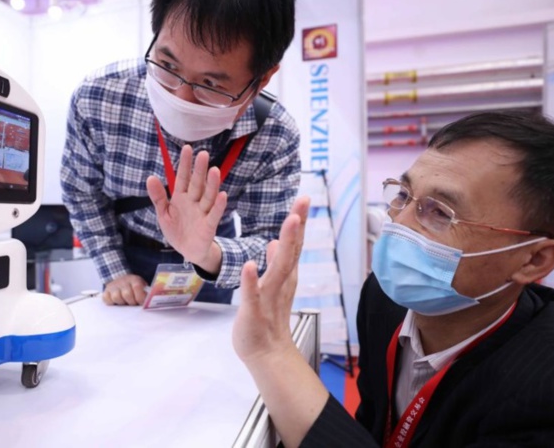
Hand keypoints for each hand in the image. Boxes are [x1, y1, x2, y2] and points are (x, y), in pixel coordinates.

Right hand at [103, 274, 148, 305]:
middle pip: (127, 294)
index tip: (141, 303)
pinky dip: (111, 302)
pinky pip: (106, 299)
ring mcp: (113, 286)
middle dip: (131, 302)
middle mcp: (123, 281)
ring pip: (116, 297)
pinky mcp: (106, 291)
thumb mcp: (142, 287)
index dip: (140, 298)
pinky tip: (116, 302)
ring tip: (125, 302)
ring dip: (121, 302)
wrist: (121, 280)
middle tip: (133, 303)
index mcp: (134, 279)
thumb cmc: (133, 288)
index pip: (137, 287)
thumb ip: (146, 293)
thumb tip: (152, 302)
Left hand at [146, 145, 226, 270]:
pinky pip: (214, 214)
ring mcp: (202, 212)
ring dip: (212, 184)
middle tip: (203, 154)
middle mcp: (194, 202)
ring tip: (215, 170)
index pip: (183, 177)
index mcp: (181, 197)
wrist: (187, 251)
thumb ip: (158, 197)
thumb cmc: (176, 230)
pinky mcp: (209, 226)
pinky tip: (222, 195)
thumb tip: (150, 177)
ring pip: (208, 196)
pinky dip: (218, 205)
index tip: (187, 148)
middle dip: (199, 170)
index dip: (185, 164)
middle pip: (197, 184)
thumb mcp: (163, 214)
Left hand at [233, 197, 309, 364]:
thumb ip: (275, 263)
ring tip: (289, 223)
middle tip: (304, 201)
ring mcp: (268, 297)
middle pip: (291, 251)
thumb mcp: (271, 285)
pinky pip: (252, 294)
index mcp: (284, 276)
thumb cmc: (267, 319)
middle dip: (297, 226)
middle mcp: (281, 283)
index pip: (293, 245)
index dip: (298, 222)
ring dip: (284, 245)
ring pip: (278, 268)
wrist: (266, 355)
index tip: (304, 199)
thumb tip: (275, 241)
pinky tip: (250, 265)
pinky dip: (251, 280)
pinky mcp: (253, 312)